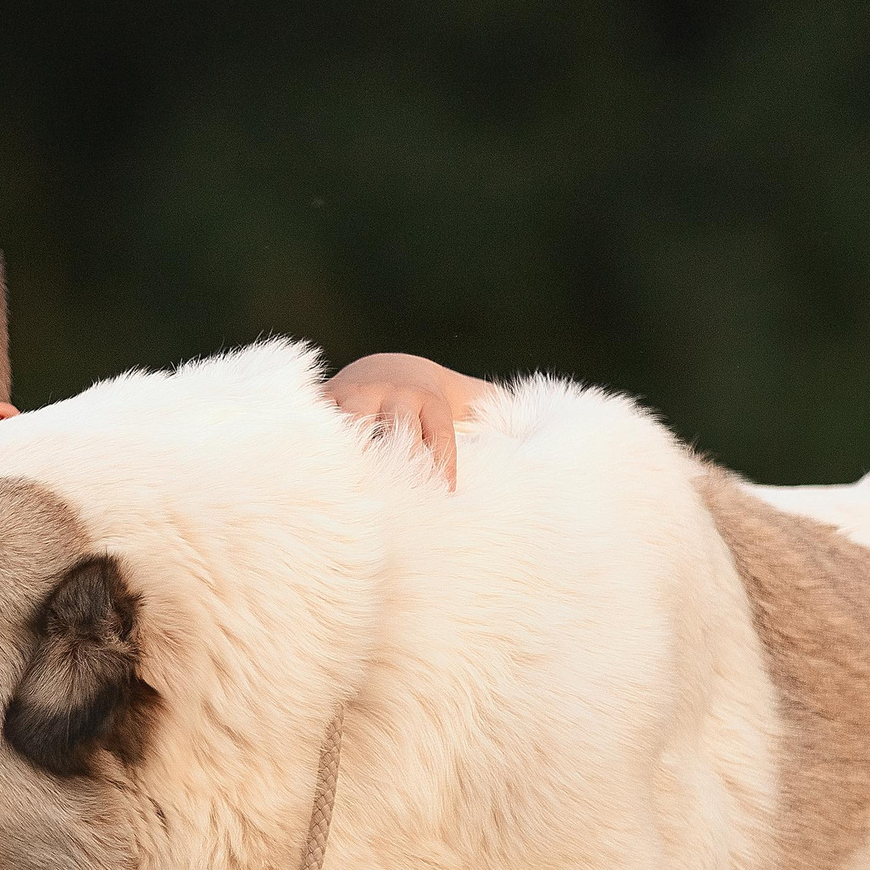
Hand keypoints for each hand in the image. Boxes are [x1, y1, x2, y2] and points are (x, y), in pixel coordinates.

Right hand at [322, 353, 491, 490]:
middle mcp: (392, 393)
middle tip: (400, 500)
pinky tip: (313, 474)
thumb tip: (555, 425)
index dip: (442, 465)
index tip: (447, 499)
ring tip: (353, 488)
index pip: (438, 435)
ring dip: (352, 451)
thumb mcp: (470, 401)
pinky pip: (316, 422)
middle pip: (396, 426)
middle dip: (398, 456)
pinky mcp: (323, 401)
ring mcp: (355, 395)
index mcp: (430, 399)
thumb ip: (502, 415)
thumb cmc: (437, 402)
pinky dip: (314, 442)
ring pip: (352, 423)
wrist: (387, 369)